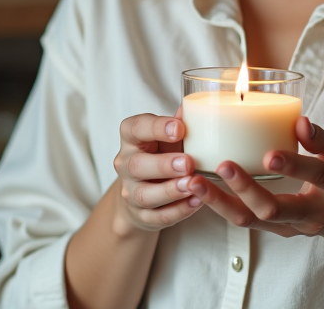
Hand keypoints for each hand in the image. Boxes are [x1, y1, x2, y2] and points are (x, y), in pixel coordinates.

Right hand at [111, 110, 202, 235]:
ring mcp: (131, 193)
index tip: (179, 127)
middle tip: (188, 162)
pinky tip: (196, 203)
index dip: (156, 127)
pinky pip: (157, 217)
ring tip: (192, 185)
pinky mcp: (141, 216)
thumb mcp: (168, 138)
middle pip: (137, 165)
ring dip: (170, 191)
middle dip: (163, 165)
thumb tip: (198, 106)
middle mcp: (126, 165)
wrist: (143, 193)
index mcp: (131, 139)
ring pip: (144, 195)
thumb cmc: (161, 155)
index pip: (134, 128)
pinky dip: (178, 211)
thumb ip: (180, 124)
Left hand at [186, 116, 323, 248]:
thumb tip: (300, 121)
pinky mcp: (278, 230)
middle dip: (246, 189)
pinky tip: (200, 190)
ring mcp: (293, 226)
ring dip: (221, 203)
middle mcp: (313, 211)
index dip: (293, 165)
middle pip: (275, 207)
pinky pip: (246, 222)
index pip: (316, 174)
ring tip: (194, 182)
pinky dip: (222, 207)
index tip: (269, 154)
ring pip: (252, 220)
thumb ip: (322, 138)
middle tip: (223, 165)